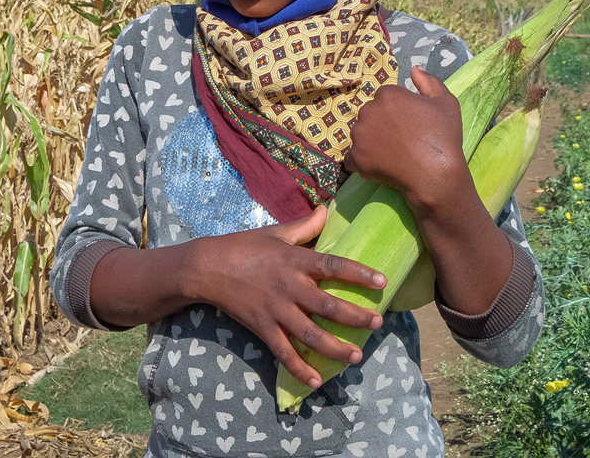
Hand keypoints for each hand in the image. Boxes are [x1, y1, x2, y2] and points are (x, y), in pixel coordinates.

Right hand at [193, 205, 386, 388]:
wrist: (207, 268)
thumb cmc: (243, 246)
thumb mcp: (275, 232)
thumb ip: (305, 225)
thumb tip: (327, 208)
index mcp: (294, 260)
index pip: (333, 266)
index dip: (359, 274)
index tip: (382, 282)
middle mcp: (289, 287)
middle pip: (328, 306)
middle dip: (355, 317)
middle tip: (376, 323)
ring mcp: (275, 310)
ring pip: (310, 335)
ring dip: (335, 348)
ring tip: (356, 356)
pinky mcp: (262, 328)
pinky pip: (283, 353)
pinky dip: (300, 369)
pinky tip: (317, 381)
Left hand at [344, 66, 473, 214]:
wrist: (435, 174)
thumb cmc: (442, 137)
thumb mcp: (445, 102)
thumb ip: (429, 81)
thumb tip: (414, 69)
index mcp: (387, 94)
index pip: (386, 98)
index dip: (398, 111)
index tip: (410, 124)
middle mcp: (368, 111)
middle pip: (371, 114)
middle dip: (382, 124)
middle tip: (401, 140)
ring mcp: (359, 135)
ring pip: (361, 134)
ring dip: (371, 141)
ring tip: (392, 154)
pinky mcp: (355, 158)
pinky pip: (353, 157)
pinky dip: (362, 161)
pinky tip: (379, 165)